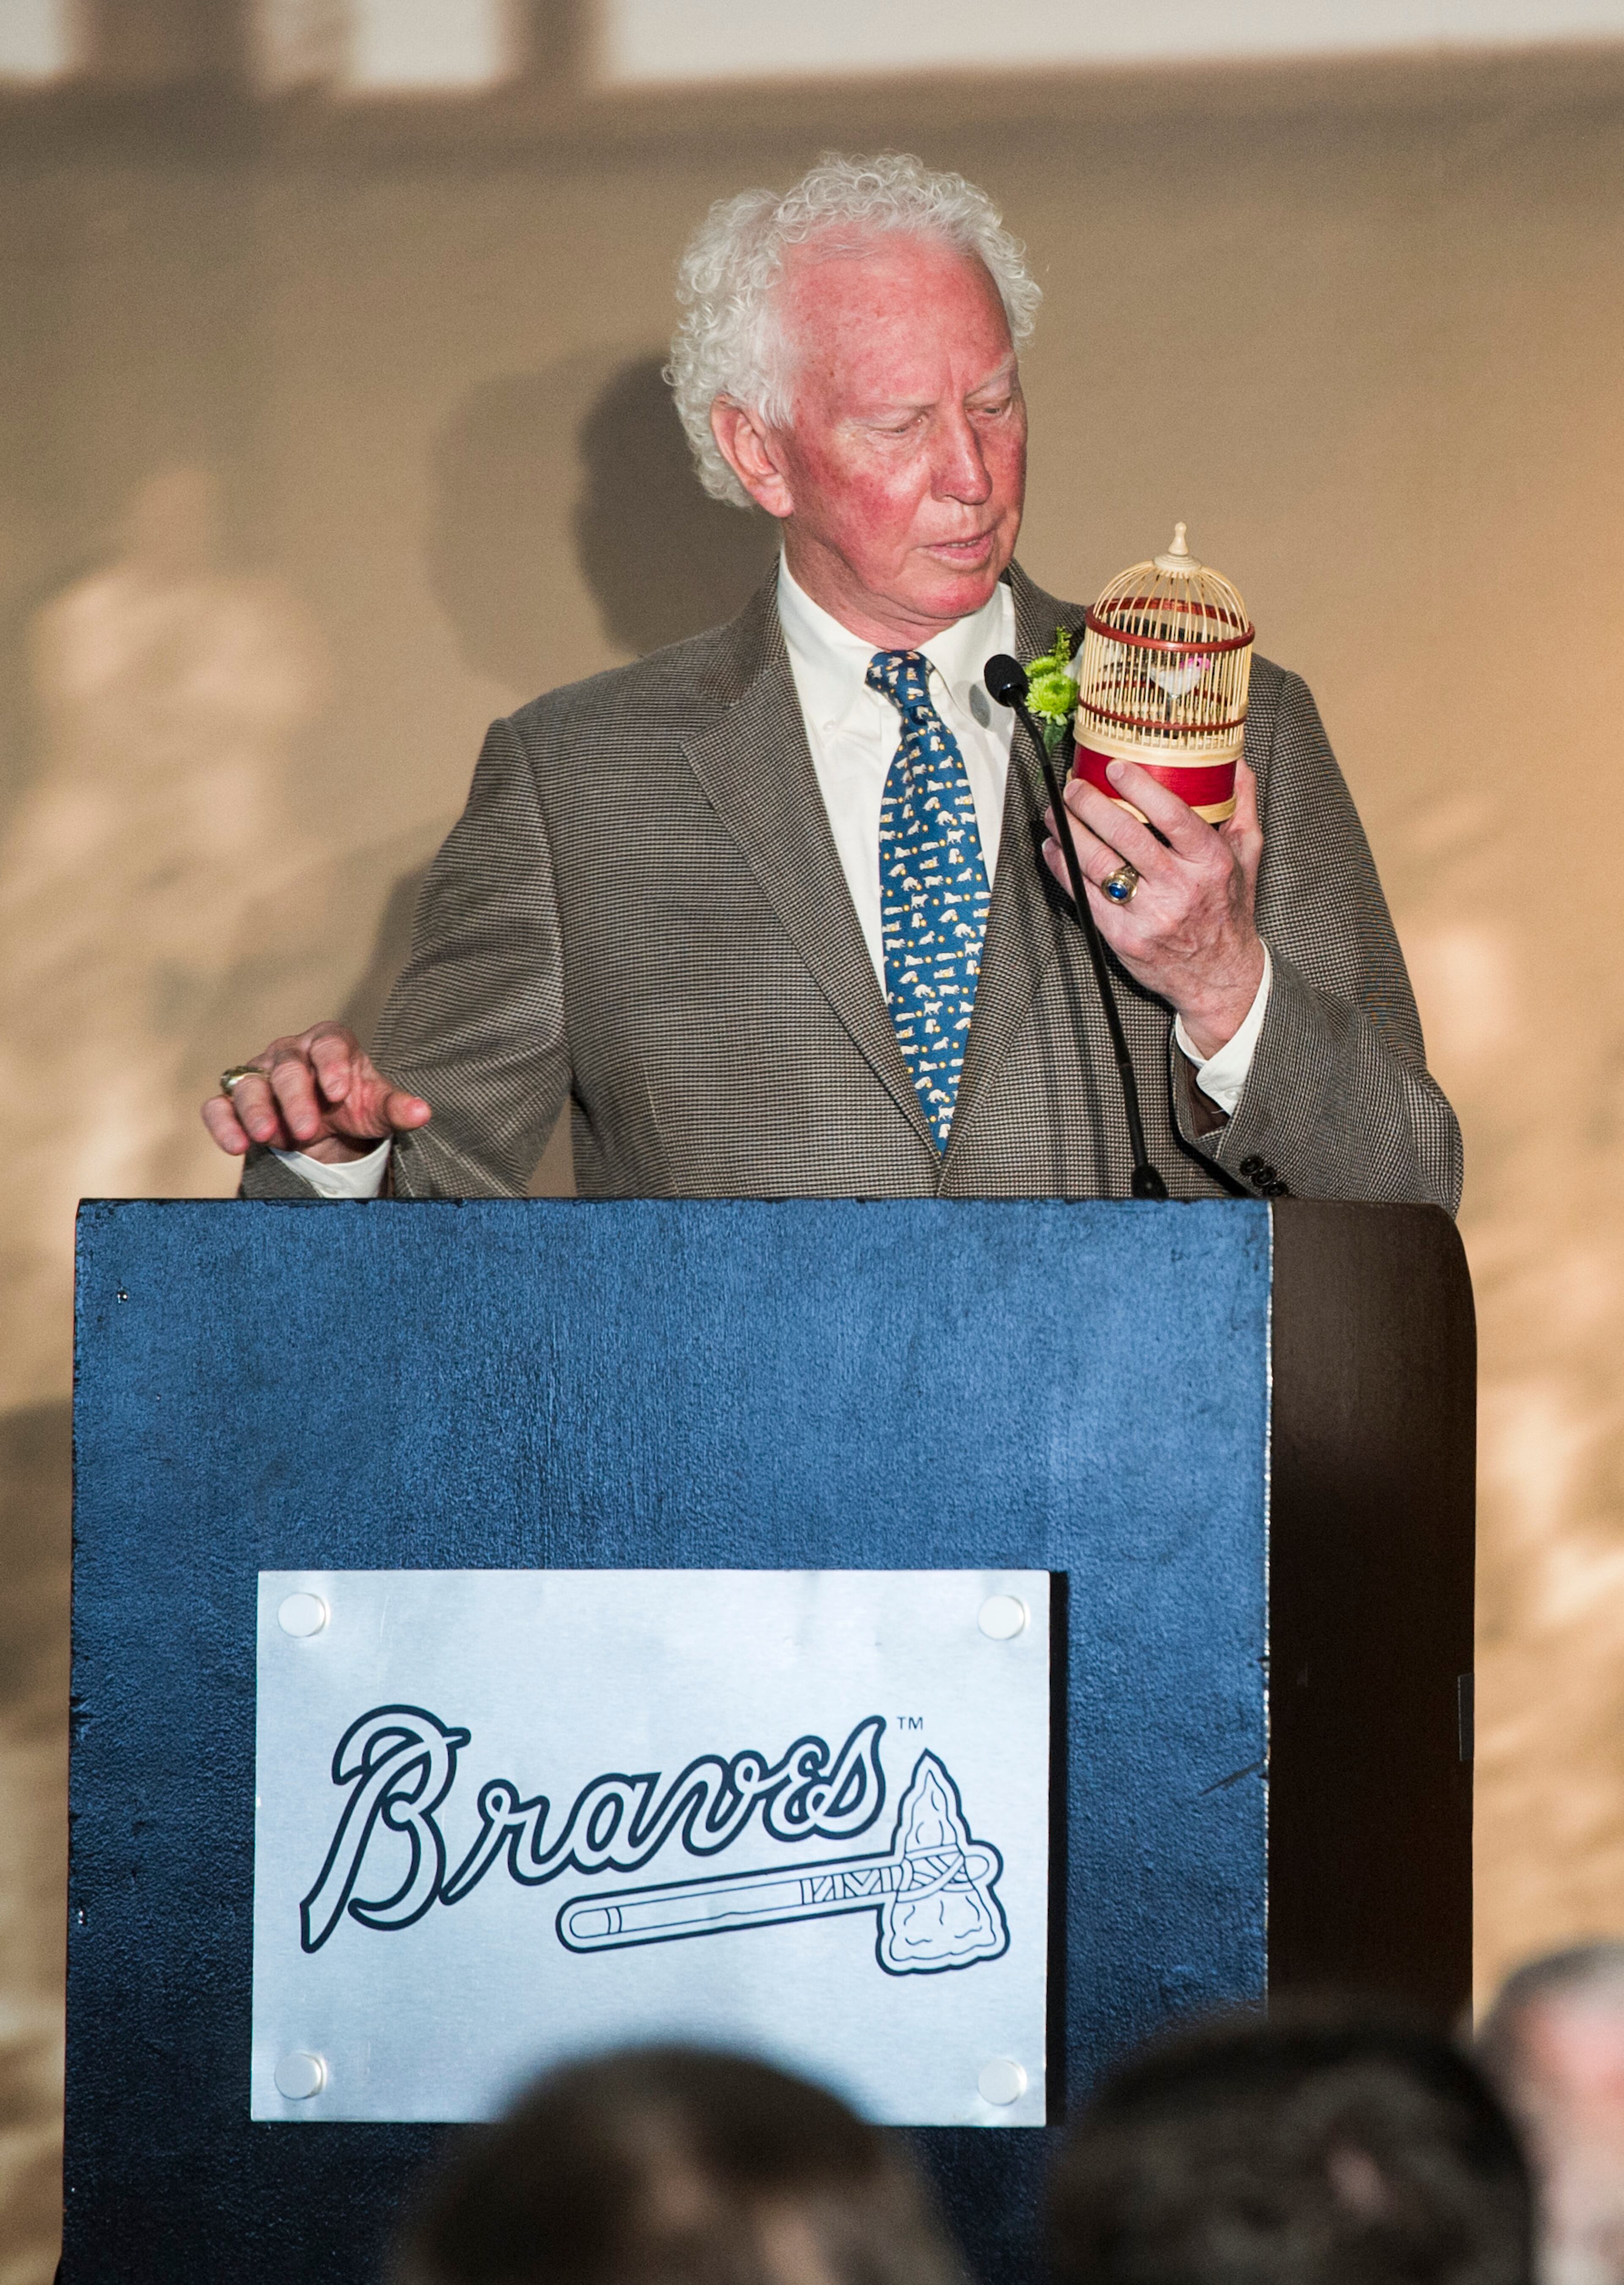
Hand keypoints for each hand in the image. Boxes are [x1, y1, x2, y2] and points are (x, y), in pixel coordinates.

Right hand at [201, 1023, 431, 1161]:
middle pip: (287, 1067)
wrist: (326, 1129)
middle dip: (295, 1097)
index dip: (332, 1064)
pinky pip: (219, 1107)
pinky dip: (223, 1124)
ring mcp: (259, 1076)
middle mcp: (290, 1053)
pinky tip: (236, 1146)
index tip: (340, 1091)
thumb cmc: (352, 1106)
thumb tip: (423, 1113)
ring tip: (267, 1137)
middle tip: (306, 1128)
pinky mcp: (234, 1103)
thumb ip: (396, 1109)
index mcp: (329, 1044)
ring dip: (256, 1110)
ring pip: (248, 1084)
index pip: (329, 1044)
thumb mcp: (376, 1108)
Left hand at [1043, 757, 1264, 1058]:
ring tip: (1055, 812)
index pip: (1173, 816)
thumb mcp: (1246, 859)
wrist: (1220, 978)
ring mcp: (1149, 915)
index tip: (1117, 768)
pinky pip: (1085, 896)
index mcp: (1210, 863)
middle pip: (1126, 836)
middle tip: (1074, 786)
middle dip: (1091, 805)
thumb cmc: (1229, 913)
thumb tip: (1234, 764)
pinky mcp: (1122, 937)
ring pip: (1099, 864)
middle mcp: (1180, 888)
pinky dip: (1063, 868)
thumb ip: (1241, 808)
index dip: (1140, 788)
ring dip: (1069, 833)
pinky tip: (1054, 849)